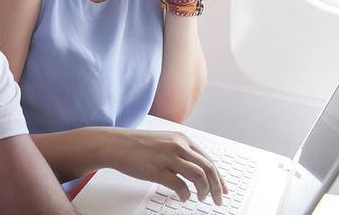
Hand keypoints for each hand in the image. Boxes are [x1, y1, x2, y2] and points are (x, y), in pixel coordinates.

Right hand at [105, 129, 227, 204]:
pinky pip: (180, 186)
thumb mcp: (163, 141)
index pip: (208, 159)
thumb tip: (196, 170)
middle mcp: (177, 146)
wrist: (115, 144)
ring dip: (204, 190)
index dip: (219, 177)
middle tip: (218, 199)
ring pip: (199, 176)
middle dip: (217, 187)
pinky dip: (185, 194)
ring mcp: (168, 157)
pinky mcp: (157, 170)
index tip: (223, 188)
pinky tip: (183, 197)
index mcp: (181, 138)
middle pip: (208, 168)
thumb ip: (180, 152)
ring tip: (201, 198)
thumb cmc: (136, 145)